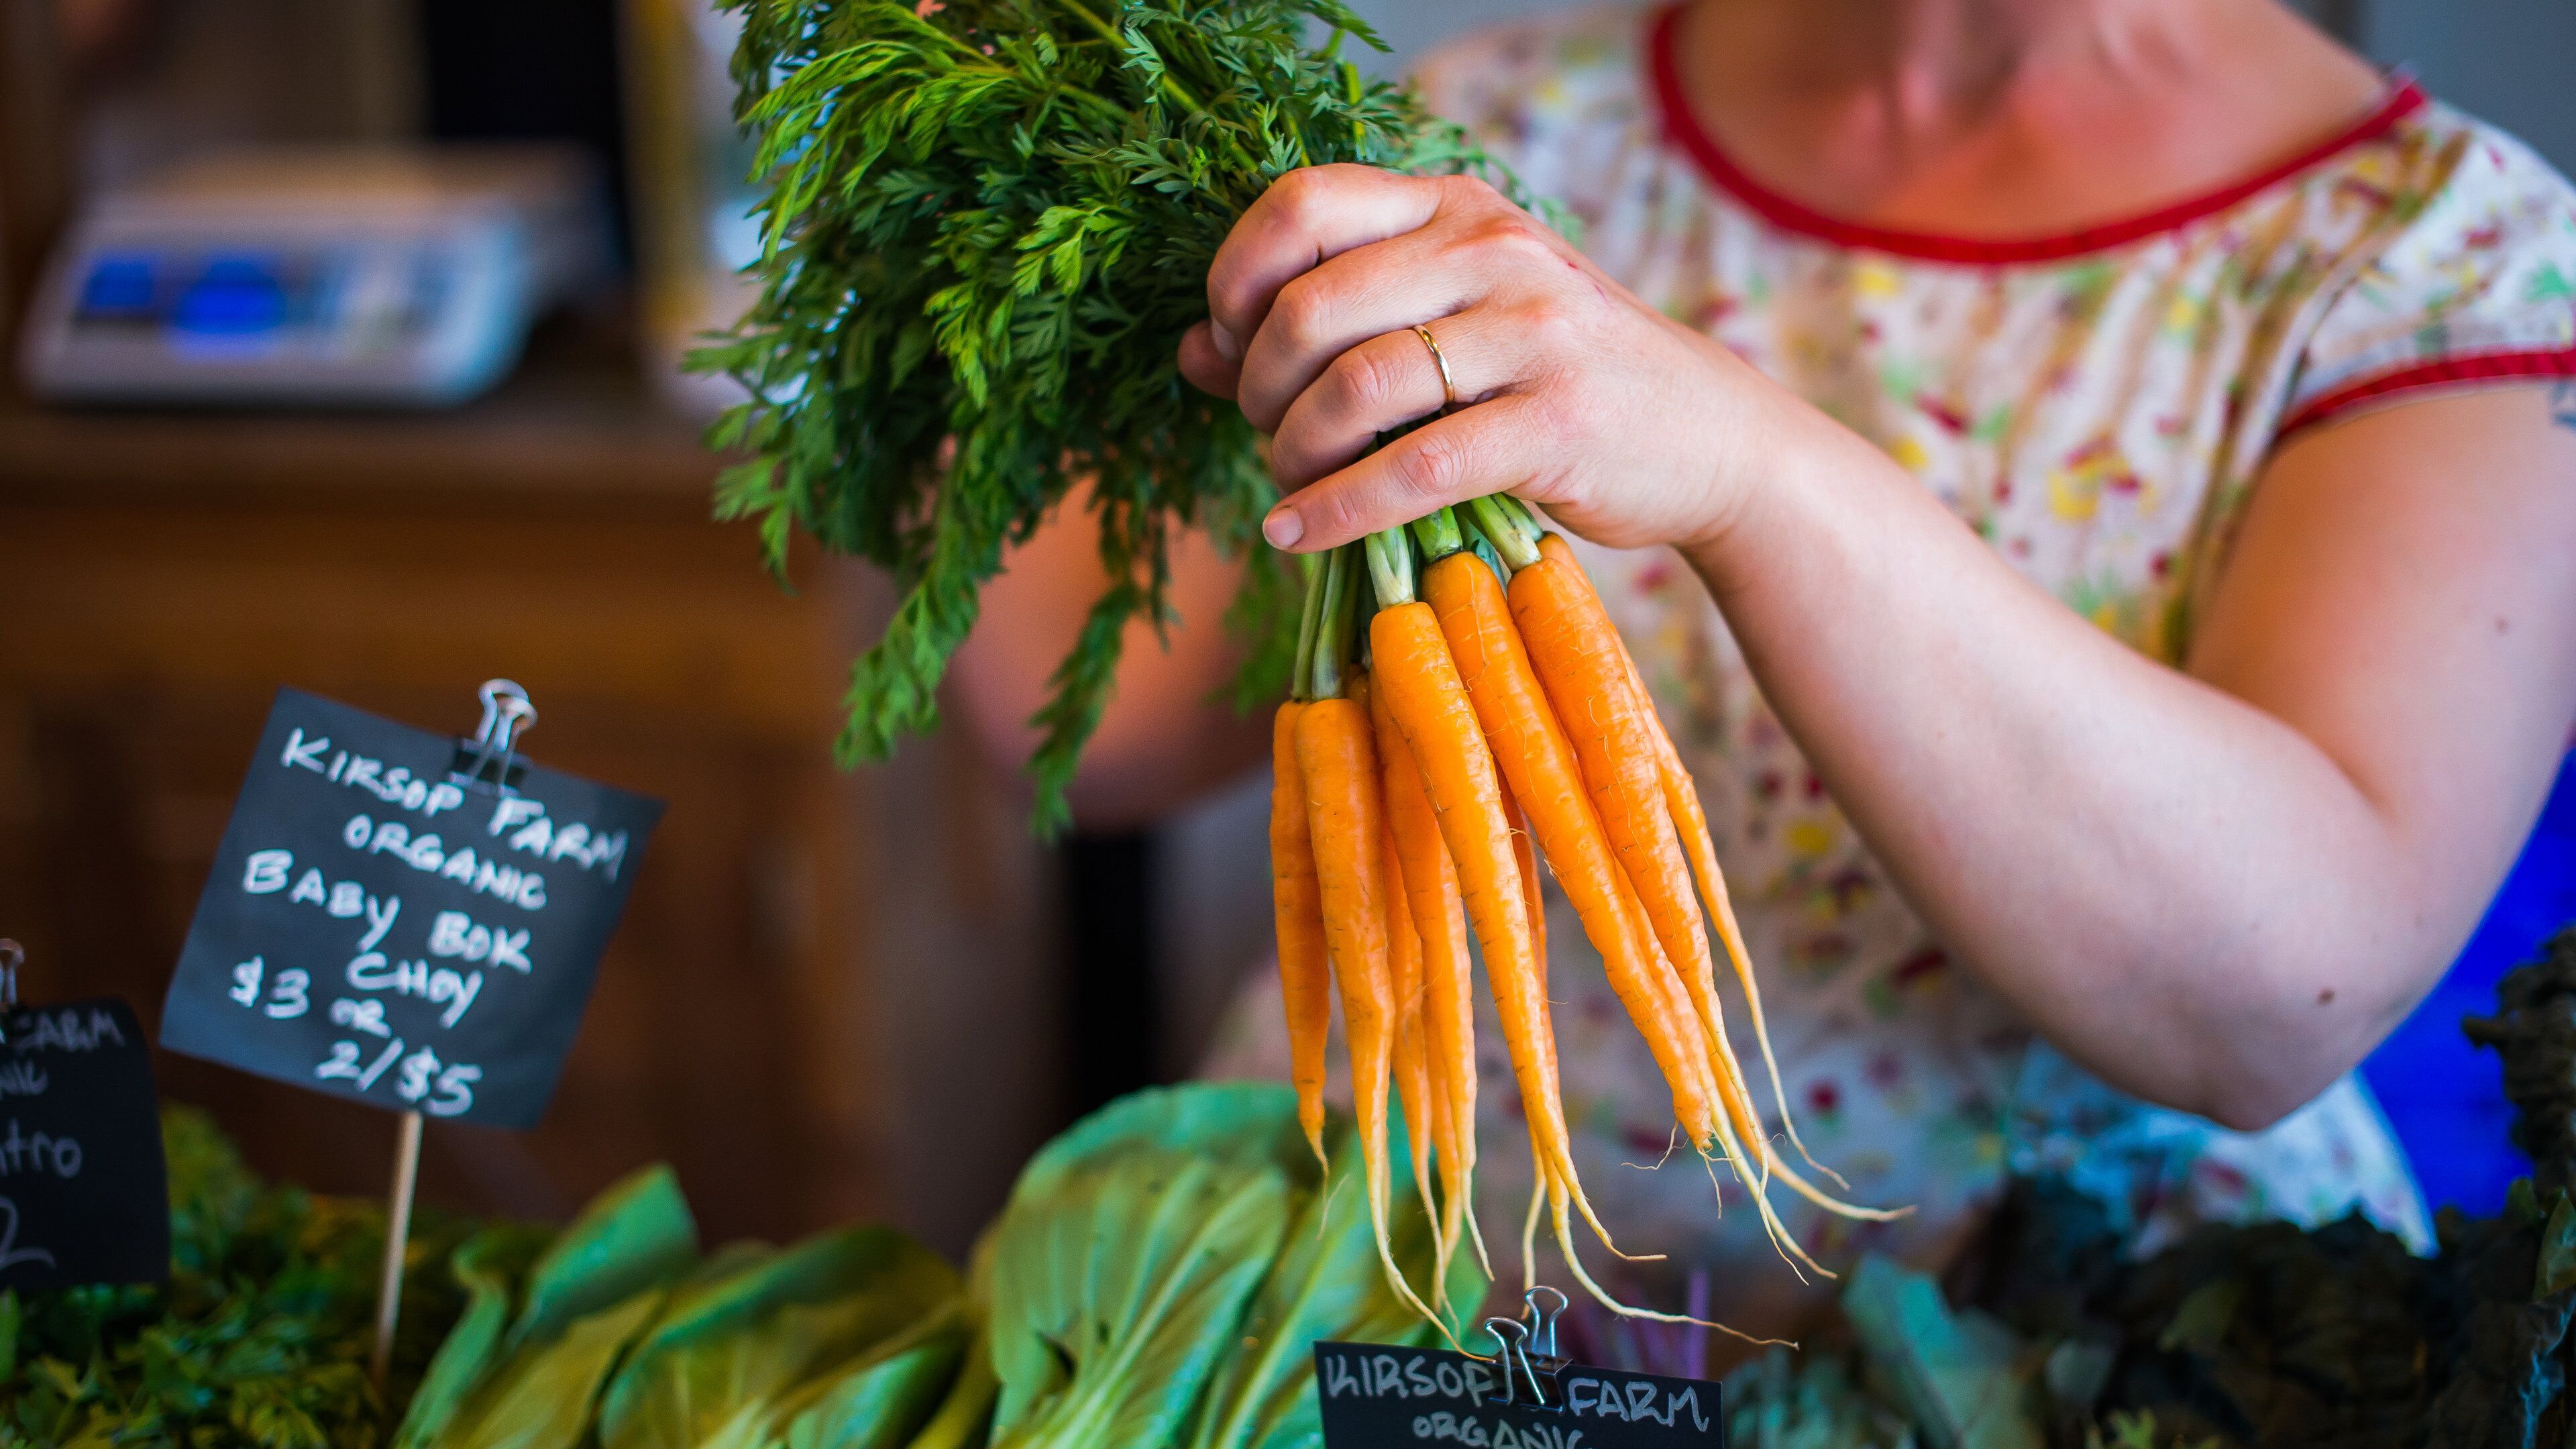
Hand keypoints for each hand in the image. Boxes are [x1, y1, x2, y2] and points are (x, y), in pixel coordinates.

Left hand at [1178, 163, 1795, 553]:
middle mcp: (1491, 250)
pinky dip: (1336, 511)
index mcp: (1455, 206)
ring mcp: (1532, 331)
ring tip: (1289, 485)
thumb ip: (1329, 327)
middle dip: (1260, 386)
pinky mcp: (1557, 421)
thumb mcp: (1448, 325)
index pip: (1303, 203)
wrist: (1709, 440)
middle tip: (1266, 433)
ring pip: (1356, 386)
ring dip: (1293, 451)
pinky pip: (1413, 470)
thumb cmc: (1554, 382)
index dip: (1236, 279)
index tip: (1229, 347)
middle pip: (1311, 304)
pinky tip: (1297, 533)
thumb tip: (1191, 351)